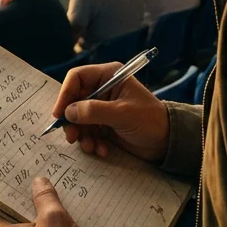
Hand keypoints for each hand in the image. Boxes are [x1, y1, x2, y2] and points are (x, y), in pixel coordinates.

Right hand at [54, 62, 168, 161]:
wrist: (167, 142)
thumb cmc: (149, 121)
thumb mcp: (122, 114)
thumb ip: (94, 111)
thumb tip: (68, 112)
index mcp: (109, 76)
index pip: (77, 78)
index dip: (65, 94)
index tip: (59, 115)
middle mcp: (103, 89)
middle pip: (74, 100)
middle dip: (73, 121)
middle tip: (72, 137)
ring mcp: (102, 108)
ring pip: (79, 119)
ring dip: (82, 135)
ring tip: (91, 147)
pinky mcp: (104, 124)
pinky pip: (87, 131)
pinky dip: (91, 142)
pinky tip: (102, 150)